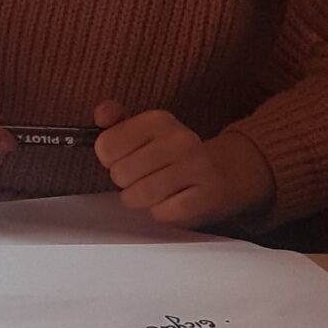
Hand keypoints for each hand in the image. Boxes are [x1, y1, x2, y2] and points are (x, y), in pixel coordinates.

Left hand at [93, 102, 274, 228]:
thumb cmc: (173, 156)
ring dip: (141, 200)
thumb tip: (101, 114)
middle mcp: (179, 140)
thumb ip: (116, 122)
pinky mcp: (206, 196)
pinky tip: (173, 202)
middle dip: (126, 182)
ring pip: (139, 195)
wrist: (226, 173)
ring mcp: (196, 167)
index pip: (106, 146)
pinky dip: (162, 213)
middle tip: (144, 178)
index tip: (128, 159)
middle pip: (120, 174)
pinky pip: (161, 213)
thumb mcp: (145, 132)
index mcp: (158, 120)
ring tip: (155, 192)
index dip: (111, 159)